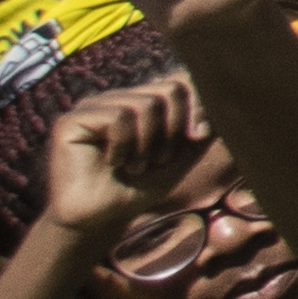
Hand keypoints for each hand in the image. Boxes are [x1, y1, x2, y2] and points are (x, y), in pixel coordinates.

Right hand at [32, 68, 209, 244]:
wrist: (101, 220)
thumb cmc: (139, 188)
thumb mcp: (182, 154)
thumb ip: (201, 126)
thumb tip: (225, 97)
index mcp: (142, 100)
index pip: (181, 79)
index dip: (198, 104)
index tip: (199, 136)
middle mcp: (118, 97)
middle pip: (170, 88)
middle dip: (174, 130)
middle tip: (158, 159)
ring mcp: (93, 106)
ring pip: (147, 103)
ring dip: (149, 143)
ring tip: (135, 165)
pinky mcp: (72, 120)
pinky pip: (118, 116)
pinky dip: (125, 145)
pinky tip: (112, 163)